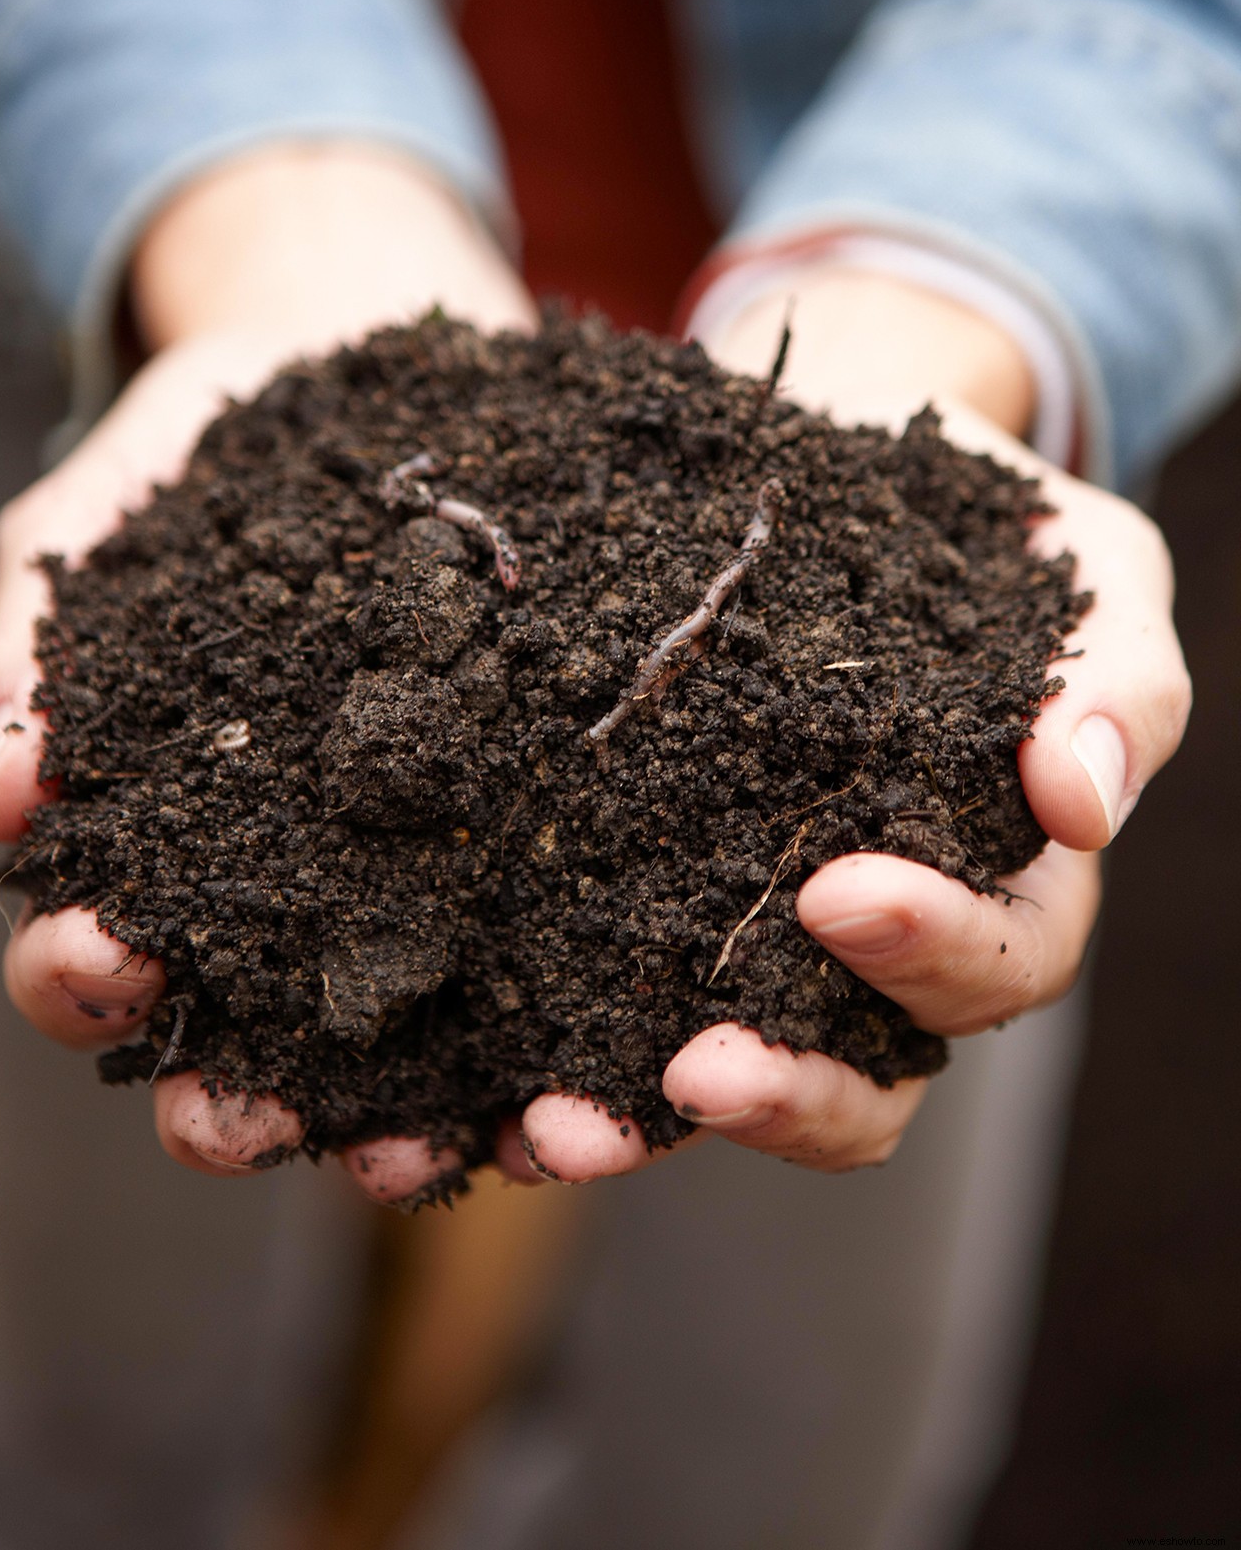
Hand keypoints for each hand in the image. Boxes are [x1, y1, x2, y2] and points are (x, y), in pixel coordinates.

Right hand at [0, 143, 546, 1203]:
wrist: (370, 366)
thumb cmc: (213, 448)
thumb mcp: (114, 516)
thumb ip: (46, 627)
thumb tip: (5, 760)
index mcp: (160, 832)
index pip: (97, 949)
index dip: (84, 978)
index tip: (109, 959)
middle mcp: (283, 888)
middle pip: (234, 1040)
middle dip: (224, 1100)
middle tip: (237, 1110)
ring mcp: (415, 882)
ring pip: (396, 1049)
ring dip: (392, 1123)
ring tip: (416, 1152)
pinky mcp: (538, 853)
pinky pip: (547, 970)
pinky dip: (553, 1040)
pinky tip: (582, 1078)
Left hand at [514, 272, 1190, 1182]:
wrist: (835, 452)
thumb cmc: (977, 525)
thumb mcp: (1086, 575)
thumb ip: (1116, 680)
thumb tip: (1084, 800)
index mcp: (1003, 879)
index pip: (997, 960)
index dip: (931, 949)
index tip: (837, 892)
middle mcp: (881, 942)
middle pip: (860, 1073)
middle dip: (782, 1091)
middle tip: (694, 1074)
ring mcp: (757, 936)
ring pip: (720, 1074)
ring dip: (638, 1124)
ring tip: (551, 1134)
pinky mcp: (644, 905)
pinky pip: (602, 1009)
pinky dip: (543, 1071)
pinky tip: (471, 1110)